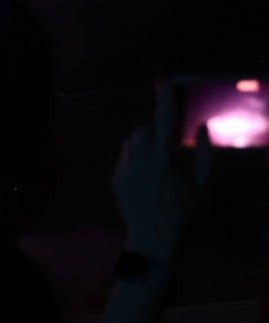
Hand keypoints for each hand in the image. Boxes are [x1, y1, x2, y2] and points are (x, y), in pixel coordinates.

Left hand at [111, 82, 212, 263]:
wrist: (154, 242)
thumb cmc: (186, 215)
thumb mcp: (204, 186)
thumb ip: (206, 154)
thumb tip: (202, 127)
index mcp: (166, 161)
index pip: (165, 121)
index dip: (164, 99)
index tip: (163, 80)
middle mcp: (141, 162)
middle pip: (145, 129)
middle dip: (158, 131)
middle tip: (170, 150)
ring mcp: (124, 170)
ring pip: (132, 141)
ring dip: (145, 144)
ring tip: (158, 167)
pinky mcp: (115, 178)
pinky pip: (125, 156)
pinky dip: (135, 158)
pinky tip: (146, 179)